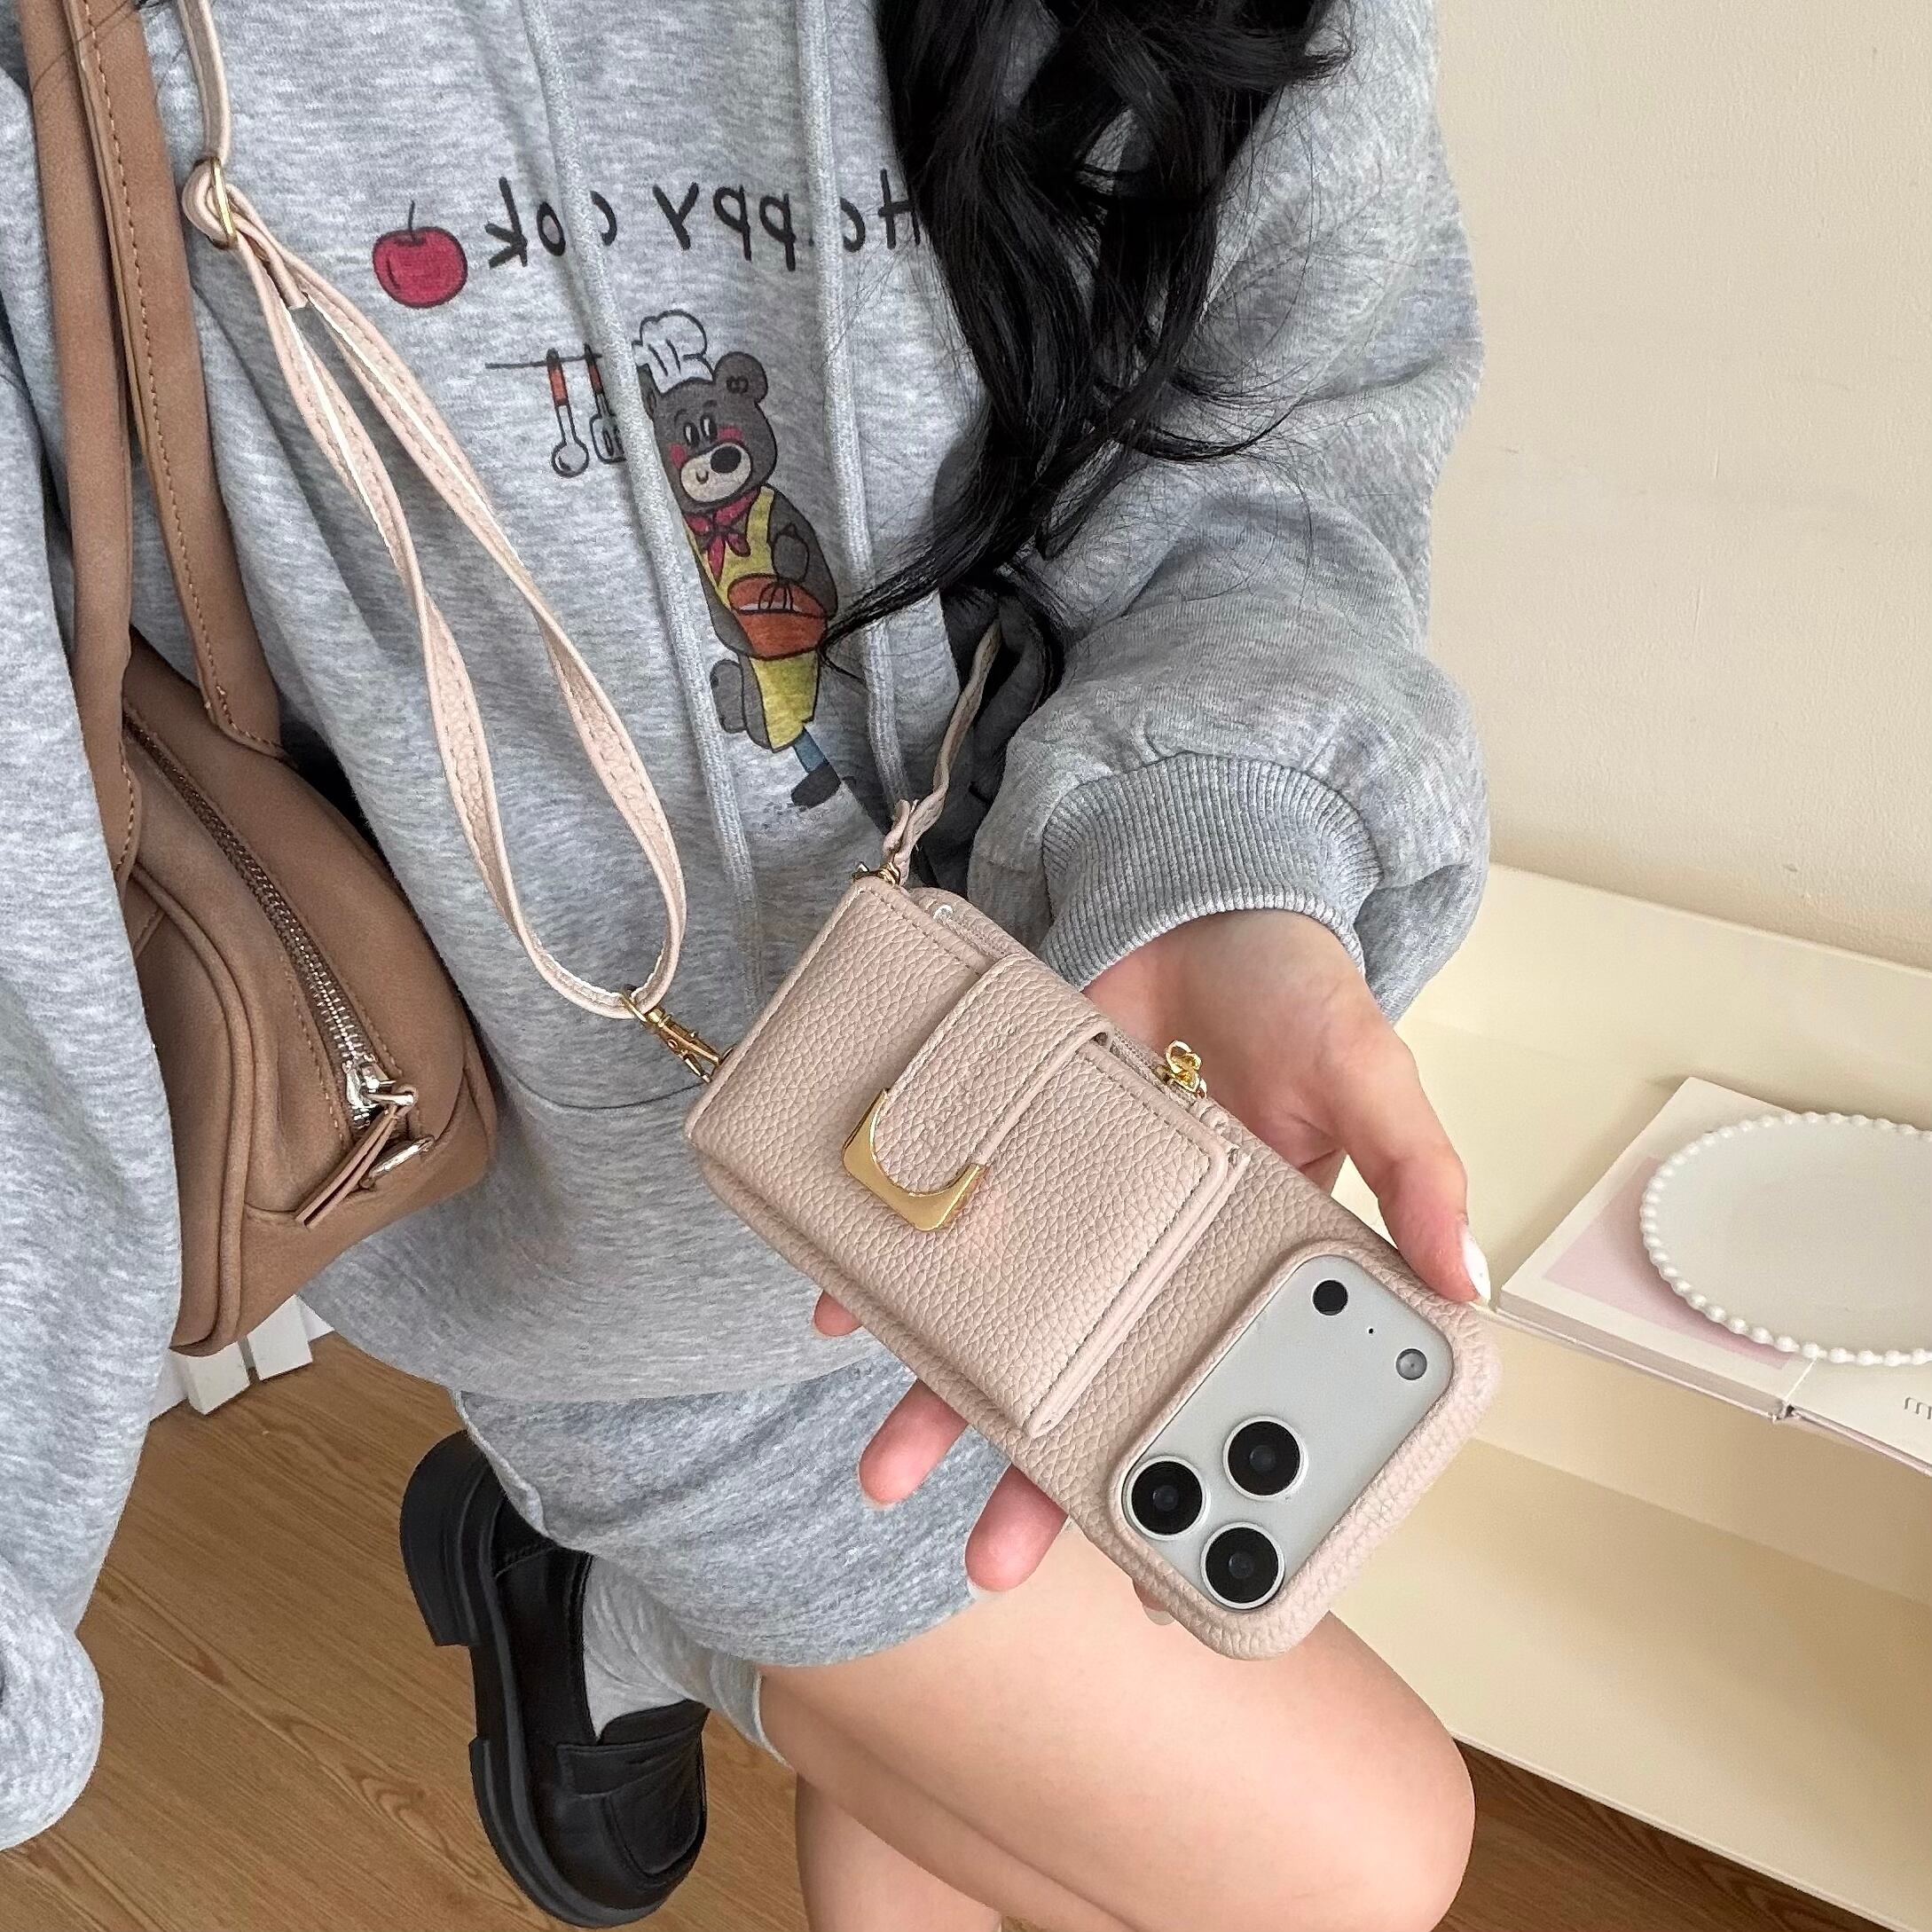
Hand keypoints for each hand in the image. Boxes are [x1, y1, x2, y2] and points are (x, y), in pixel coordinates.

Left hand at [813, 909, 1487, 1594]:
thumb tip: (1464, 1281)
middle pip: (1088, 1394)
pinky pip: (939, 1230)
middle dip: (1037, 1483)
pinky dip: (882, 1272)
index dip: (1186, 1491)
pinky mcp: (1007, 1157)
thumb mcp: (1368, 1074)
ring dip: (941, 1403)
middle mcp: (1144, 1267)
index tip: (1149, 1577)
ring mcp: (1068, 1220)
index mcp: (1244, 1271)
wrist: (1197, 903)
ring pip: (999, 1333)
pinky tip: (840, 1310)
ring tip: (888, 1466)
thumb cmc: (1297, 995)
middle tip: (989, 1561)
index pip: (1215, 1404)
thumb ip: (1416, 1169)